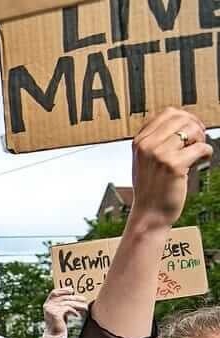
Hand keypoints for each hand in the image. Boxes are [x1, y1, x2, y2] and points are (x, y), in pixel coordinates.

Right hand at [42, 288, 88, 337]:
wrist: (55, 336)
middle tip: (84, 300)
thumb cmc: (60, 324)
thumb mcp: (61, 312)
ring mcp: (50, 309)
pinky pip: (67, 309)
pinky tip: (77, 315)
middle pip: (64, 298)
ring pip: (67, 303)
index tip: (72, 290)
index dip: (63, 290)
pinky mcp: (55, 314)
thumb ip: (64, 304)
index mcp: (47, 304)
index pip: (54, 293)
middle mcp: (47, 305)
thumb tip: (75, 297)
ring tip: (85, 308)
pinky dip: (74, 312)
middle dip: (75, 298)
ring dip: (78, 305)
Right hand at [130, 108, 211, 229]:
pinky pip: (201, 148)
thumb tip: (185, 121)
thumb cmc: (151, 188)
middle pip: (182, 118)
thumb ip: (157, 141)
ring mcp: (159, 155)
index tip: (192, 130)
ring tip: (197, 153)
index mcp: (139, 141)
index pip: (168, 113)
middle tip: (198, 142)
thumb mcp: (145, 161)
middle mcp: (147, 145)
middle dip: (196, 128)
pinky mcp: (174, 166)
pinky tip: (202, 161)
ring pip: (192, 130)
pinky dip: (207, 153)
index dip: (186, 118)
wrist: (149, 214)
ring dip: (201, 140)